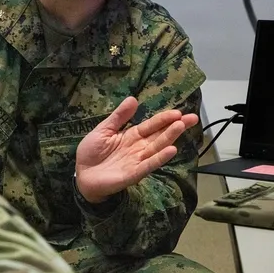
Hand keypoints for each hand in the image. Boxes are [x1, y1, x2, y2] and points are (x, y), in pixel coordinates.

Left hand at [75, 96, 197, 203]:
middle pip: (160, 135)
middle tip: (192, 117)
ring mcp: (138, 160)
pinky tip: (171, 150)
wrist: (81, 173)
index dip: (164, 118)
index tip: (179, 112)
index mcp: (131, 136)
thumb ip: (119, 116)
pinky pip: (149, 164)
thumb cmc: (92, 151)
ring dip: (169, 137)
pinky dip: (160, 157)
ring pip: (157, 147)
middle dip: (175, 126)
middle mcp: (139, 147)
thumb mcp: (104, 129)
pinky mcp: (134, 173)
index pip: (151, 125)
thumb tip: (133, 98)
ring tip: (181, 126)